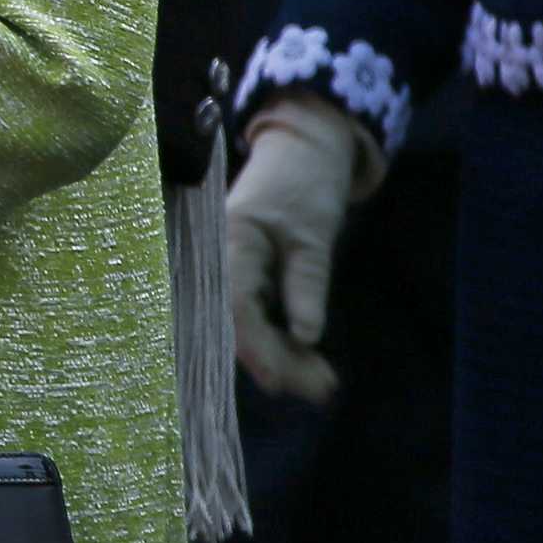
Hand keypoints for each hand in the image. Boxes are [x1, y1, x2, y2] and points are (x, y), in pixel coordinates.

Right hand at [230, 97, 374, 405]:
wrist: (299, 153)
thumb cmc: (305, 186)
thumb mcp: (313, 234)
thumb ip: (306, 283)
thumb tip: (306, 336)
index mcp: (229, 240)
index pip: (234, 303)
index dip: (255, 346)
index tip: (281, 382)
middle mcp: (218, 259)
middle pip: (238, 322)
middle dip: (277, 360)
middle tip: (323, 388)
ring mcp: (228, 269)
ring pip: (247, 325)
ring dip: (283, 355)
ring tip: (324, 381)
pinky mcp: (243, 277)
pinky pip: (255, 316)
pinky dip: (282, 339)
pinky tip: (309, 359)